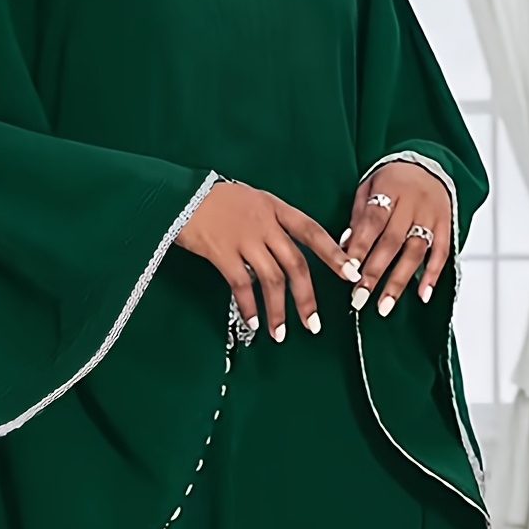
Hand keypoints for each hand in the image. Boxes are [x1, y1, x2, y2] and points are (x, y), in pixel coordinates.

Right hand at [176, 180, 360, 340]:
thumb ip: (270, 223)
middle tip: (314, 324)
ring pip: (272, 279)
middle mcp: (264, 222)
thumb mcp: (249, 201)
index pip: (312, 231)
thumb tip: (287, 252)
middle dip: (307, 298)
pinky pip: (242, 284)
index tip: (351, 274)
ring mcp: (244, 237)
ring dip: (278, 311)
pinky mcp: (221, 252)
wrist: (177, 194)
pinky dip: (249, 306)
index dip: (334, 254)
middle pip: (296, 264)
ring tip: (281, 334)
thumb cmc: (212, 201)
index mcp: (274, 207)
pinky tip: (253, 322)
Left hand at [341, 162, 452, 318]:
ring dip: (399, 282)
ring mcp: (431, 216)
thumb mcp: (369, 187)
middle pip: (392, 241)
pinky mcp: (446, 226)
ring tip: (384, 307)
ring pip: (415, 252)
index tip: (348, 272)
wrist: (429, 164)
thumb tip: (345, 247)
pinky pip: (442, 253)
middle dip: (374, 272)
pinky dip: (433, 275)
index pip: (372, 222)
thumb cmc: (392, 181)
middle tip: (359, 297)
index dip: (361, 248)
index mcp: (390, 189)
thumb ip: (358, 217)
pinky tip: (422, 295)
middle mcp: (412, 204)